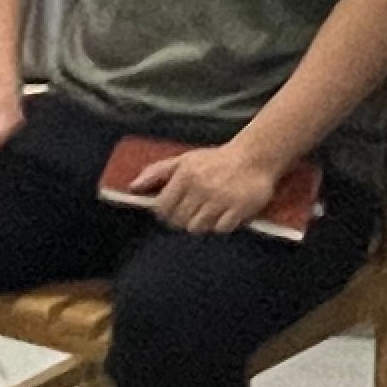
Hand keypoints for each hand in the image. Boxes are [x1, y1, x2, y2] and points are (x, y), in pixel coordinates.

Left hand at [139, 138, 284, 235]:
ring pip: (198, 228)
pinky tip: (223, 215)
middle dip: (182, 220)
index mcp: (185, 175)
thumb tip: (133, 187)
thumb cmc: (215, 160)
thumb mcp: (184, 160)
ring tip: (208, 213)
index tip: (171, 212)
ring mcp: (221, 200)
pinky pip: (221, 229)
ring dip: (201, 224)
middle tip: (193, 212)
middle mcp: (201, 188)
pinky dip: (221, 226)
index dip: (164, 213)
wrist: (254, 157)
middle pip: (179, 221)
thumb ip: (157, 172)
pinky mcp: (239, 209)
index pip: (163, 207)